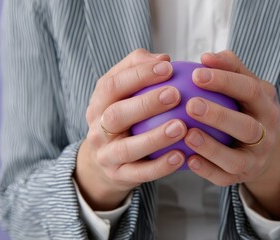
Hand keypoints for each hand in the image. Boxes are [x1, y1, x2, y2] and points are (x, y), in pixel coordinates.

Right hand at [74, 49, 186, 210]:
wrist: (103, 162)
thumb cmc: (123, 119)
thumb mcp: (122, 94)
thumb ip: (138, 70)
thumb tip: (164, 58)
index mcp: (99, 104)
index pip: (112, 85)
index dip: (139, 75)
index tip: (168, 67)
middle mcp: (97, 129)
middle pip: (115, 115)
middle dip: (145, 104)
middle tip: (175, 94)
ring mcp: (106, 155)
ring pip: (127, 148)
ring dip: (155, 137)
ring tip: (181, 127)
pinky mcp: (118, 177)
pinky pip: (139, 174)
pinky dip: (160, 167)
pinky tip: (181, 156)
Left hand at [184, 50, 279, 218]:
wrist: (263, 147)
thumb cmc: (246, 108)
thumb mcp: (246, 85)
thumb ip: (230, 68)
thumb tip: (206, 57)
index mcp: (267, 106)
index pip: (250, 90)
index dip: (225, 81)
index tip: (197, 73)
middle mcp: (267, 134)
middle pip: (247, 127)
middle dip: (219, 116)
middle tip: (190, 105)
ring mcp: (256, 159)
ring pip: (236, 158)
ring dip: (211, 147)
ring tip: (187, 134)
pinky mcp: (241, 178)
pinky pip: (223, 177)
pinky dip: (206, 170)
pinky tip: (187, 158)